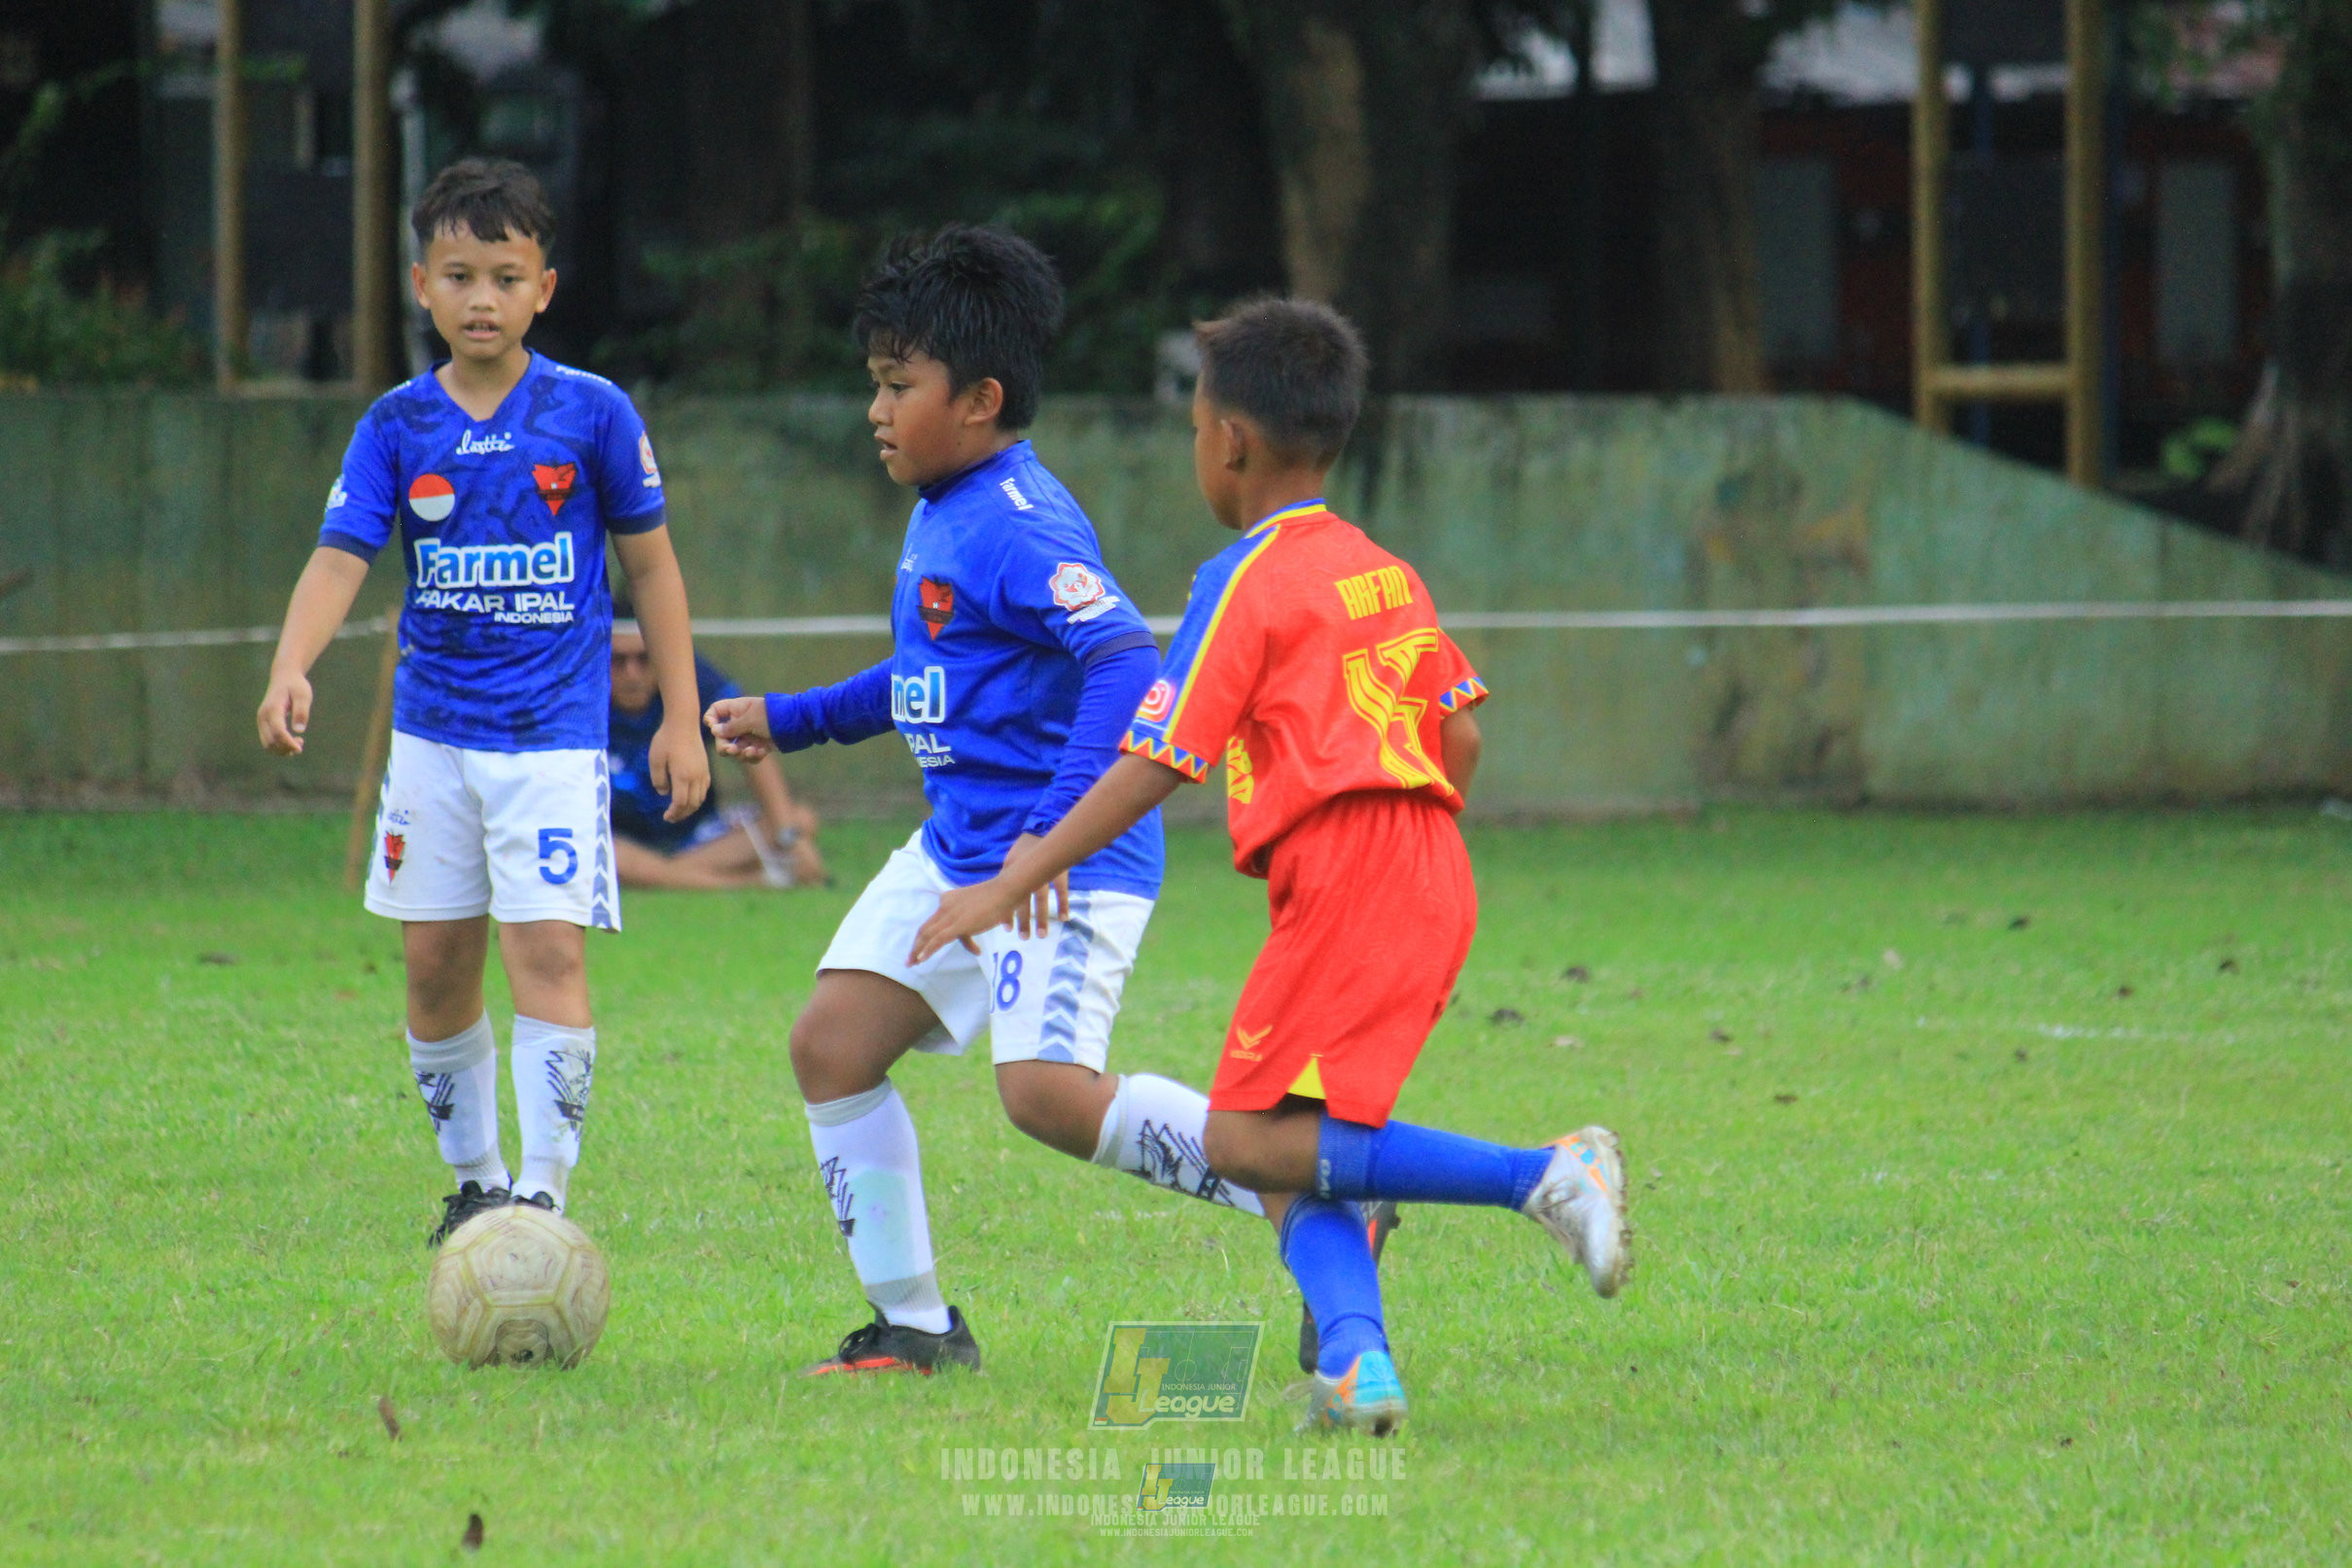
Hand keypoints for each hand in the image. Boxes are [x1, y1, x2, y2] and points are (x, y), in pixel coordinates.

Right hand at [256, 667, 312, 754]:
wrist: (284, 677)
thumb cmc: (296, 686)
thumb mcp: (303, 695)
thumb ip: (301, 711)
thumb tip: (299, 730)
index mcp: (273, 709)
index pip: (278, 732)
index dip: (288, 743)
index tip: (300, 749)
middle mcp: (263, 716)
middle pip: (271, 741)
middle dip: (286, 748)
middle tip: (301, 744)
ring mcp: (261, 720)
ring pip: (267, 744)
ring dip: (282, 750)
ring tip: (297, 745)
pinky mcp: (262, 723)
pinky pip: (267, 741)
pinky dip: (278, 747)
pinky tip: (291, 742)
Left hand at [649, 715, 711, 821]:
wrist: (683, 723)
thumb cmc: (666, 739)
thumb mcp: (655, 759)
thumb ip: (658, 780)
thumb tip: (664, 793)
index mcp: (682, 776)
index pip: (680, 803)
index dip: (674, 813)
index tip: (666, 817)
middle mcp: (695, 777)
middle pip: (692, 804)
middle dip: (681, 814)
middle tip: (670, 818)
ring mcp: (702, 773)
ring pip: (700, 799)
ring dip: (690, 808)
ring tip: (679, 811)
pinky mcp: (705, 768)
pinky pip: (704, 790)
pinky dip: (697, 798)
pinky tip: (688, 798)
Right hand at [705, 694, 771, 760]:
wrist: (797, 725)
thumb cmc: (771, 716)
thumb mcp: (749, 720)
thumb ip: (731, 727)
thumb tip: (714, 731)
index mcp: (736, 709)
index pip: (716, 711)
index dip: (711, 719)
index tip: (713, 728)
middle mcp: (740, 722)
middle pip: (722, 736)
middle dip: (725, 745)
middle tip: (732, 750)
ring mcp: (749, 734)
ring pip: (735, 749)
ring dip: (741, 753)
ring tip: (752, 751)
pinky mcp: (758, 745)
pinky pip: (748, 755)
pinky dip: (753, 756)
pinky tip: (762, 752)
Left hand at [908, 878, 1026, 963]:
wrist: (1006, 889)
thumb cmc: (1000, 898)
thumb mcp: (985, 912)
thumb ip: (982, 925)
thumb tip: (995, 937)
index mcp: (949, 899)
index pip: (938, 921)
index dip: (933, 938)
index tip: (934, 950)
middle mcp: (945, 906)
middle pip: (925, 928)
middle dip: (917, 945)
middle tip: (910, 959)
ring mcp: (950, 915)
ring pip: (927, 935)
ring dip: (918, 950)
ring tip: (912, 963)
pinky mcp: (957, 925)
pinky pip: (937, 940)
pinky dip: (927, 950)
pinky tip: (922, 959)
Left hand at [1005, 833, 1069, 939]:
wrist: (1043, 829)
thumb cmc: (1025, 847)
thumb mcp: (1010, 860)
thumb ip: (1007, 877)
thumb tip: (1000, 898)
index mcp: (1012, 872)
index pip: (1008, 897)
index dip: (1007, 913)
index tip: (1007, 928)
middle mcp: (1027, 875)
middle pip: (1024, 902)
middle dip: (1024, 921)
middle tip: (1023, 938)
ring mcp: (1045, 874)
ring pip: (1042, 900)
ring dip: (1042, 918)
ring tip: (1042, 934)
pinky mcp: (1060, 873)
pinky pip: (1063, 892)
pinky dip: (1064, 904)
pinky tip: (1064, 918)